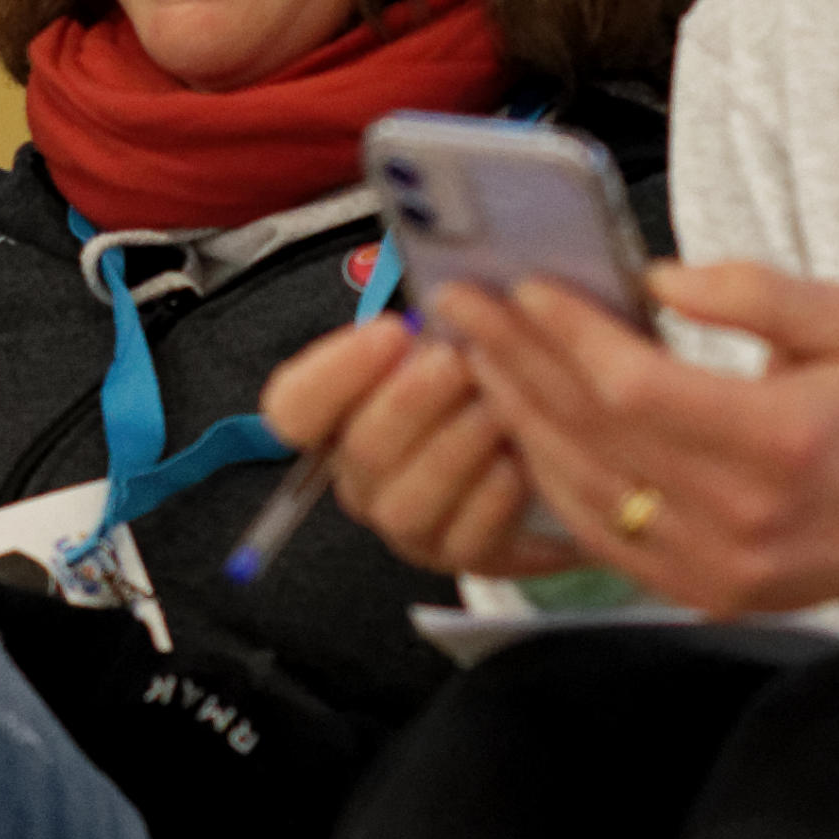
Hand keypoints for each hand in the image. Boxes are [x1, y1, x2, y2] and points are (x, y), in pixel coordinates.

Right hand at [260, 305, 562, 580]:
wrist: (543, 449)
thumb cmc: (484, 381)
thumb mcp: (454, 336)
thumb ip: (430, 317)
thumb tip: (437, 282)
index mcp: (341, 416)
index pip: (294, 406)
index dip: (333, 372)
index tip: (392, 333)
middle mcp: (361, 475)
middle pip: (361, 450)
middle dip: (411, 402)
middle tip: (457, 362)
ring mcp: (406, 522)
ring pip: (407, 502)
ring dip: (453, 450)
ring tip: (496, 410)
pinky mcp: (458, 555)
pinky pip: (464, 538)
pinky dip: (492, 499)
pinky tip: (520, 463)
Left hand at [424, 259, 838, 619]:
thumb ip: (754, 291)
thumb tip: (658, 277)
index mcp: (778, 441)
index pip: (640, 387)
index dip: (571, 338)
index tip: (524, 289)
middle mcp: (737, 512)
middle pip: (593, 432)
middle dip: (517, 361)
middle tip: (464, 307)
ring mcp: (709, 563)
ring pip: (579, 486)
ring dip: (516, 417)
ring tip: (473, 358)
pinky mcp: (691, 590)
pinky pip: (593, 533)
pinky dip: (545, 476)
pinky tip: (516, 427)